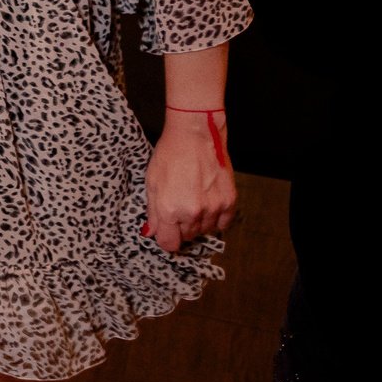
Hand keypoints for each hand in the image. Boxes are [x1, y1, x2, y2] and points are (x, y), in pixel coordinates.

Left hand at [145, 111, 236, 253]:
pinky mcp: (229, 201)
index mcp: (169, 210)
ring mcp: (213, 208)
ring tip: (192, 200)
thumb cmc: (170, 156)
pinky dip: (215, 218)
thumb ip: (153, 212)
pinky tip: (207, 203)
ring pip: (204, 230)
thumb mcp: (152, 183)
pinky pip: (222, 223)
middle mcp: (193, 213)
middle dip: (180, 228)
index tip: (166, 231)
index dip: (166, 238)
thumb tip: (152, 232)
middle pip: (187, 237)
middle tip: (178, 208)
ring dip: (198, 222)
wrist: (195, 137)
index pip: (169, 244)